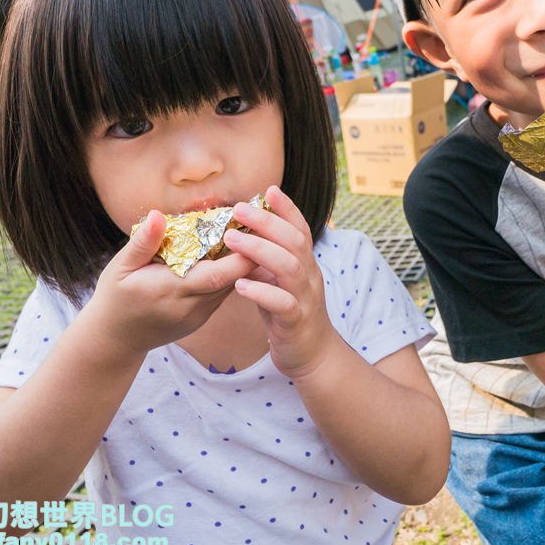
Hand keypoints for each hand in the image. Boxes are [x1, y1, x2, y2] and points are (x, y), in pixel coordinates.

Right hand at [85, 210, 257, 356]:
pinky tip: (233, 254)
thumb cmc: (115, 297)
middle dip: (249, 254)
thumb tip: (158, 214)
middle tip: (258, 224)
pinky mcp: (201, 318)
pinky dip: (229, 274)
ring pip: (232, 286)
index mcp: (171, 290)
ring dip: (242, 263)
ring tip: (250, 234)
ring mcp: (198, 316)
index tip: (250, 228)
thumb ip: (143, 242)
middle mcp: (191, 307)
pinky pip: (222, 293)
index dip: (241, 255)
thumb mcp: (121, 267)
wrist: (114, 339)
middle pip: (233, 280)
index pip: (219, 275)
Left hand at [221, 185, 337, 378]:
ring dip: (260, 250)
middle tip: (238, 208)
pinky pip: (281, 303)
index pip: (300, 229)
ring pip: (288, 267)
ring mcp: (305, 298)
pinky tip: (240, 285)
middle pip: (294, 241)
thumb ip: (266, 262)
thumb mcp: (279, 282)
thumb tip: (241, 238)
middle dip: (267, 222)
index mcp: (305, 264)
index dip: (287, 208)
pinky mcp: (296, 322)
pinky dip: (261, 291)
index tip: (269, 189)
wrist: (313, 355)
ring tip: (232, 240)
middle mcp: (309, 276)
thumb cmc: (290, 315)